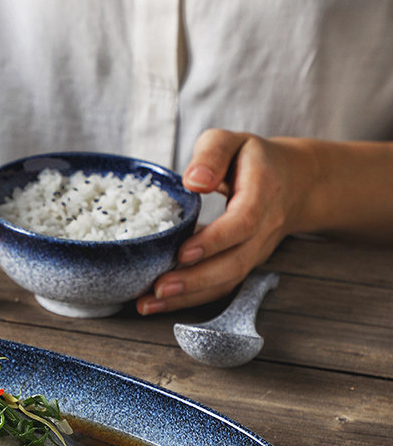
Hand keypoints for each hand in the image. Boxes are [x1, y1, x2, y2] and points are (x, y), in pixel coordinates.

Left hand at [136, 130, 308, 314]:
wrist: (296, 182)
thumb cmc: (253, 159)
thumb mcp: (232, 141)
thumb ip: (212, 153)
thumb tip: (194, 181)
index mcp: (263, 193)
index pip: (243, 223)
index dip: (214, 241)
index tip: (183, 253)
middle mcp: (264, 229)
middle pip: (235, 263)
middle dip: (195, 280)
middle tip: (158, 289)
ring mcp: (256, 252)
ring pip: (227, 281)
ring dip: (188, 297)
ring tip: (148, 304)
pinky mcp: (244, 264)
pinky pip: (221, 286)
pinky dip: (191, 299)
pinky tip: (159, 303)